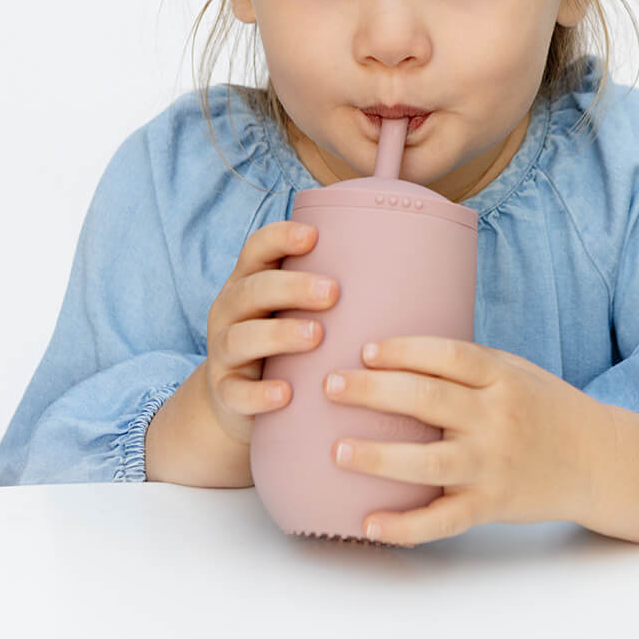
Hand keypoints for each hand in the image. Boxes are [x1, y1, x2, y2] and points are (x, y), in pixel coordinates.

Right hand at [202, 220, 336, 449]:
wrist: (243, 404)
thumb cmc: (289, 344)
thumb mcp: (299, 310)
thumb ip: (334, 291)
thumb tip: (415, 269)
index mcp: (250, 281)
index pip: (257, 249)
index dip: (280, 238)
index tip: (313, 235)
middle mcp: (231, 311)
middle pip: (253, 289)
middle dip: (292, 287)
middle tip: (333, 292)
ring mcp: (223, 353)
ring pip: (241, 338)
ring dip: (279, 334)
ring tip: (316, 335)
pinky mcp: (226, 393)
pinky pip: (236, 393)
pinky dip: (259, 394)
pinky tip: (286, 394)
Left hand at [322, 336, 598, 545]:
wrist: (597, 460)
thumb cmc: (544, 407)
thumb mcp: (514, 370)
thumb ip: (465, 364)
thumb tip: (393, 351)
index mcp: (501, 378)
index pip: (447, 356)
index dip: (404, 351)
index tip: (365, 350)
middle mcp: (496, 419)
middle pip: (428, 400)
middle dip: (374, 392)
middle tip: (330, 386)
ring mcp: (493, 465)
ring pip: (428, 463)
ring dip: (379, 457)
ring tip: (337, 450)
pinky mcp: (491, 506)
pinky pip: (443, 520)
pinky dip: (405, 526)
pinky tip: (369, 523)